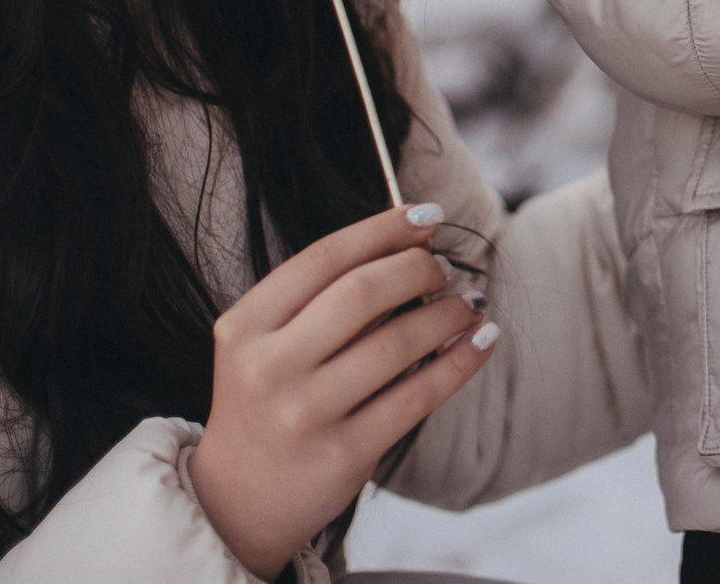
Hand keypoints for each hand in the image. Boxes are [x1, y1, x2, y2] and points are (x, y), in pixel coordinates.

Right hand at [188, 205, 490, 577]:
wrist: (237, 501)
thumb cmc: (268, 400)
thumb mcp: (266, 343)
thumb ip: (321, 296)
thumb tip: (414, 240)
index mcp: (244, 326)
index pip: (324, 259)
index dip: (383, 229)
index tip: (428, 216)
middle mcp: (268, 368)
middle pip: (362, 293)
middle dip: (418, 269)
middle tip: (445, 269)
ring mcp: (305, 413)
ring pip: (398, 343)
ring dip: (447, 313)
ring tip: (468, 304)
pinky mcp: (343, 453)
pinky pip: (418, 395)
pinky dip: (459, 361)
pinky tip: (482, 341)